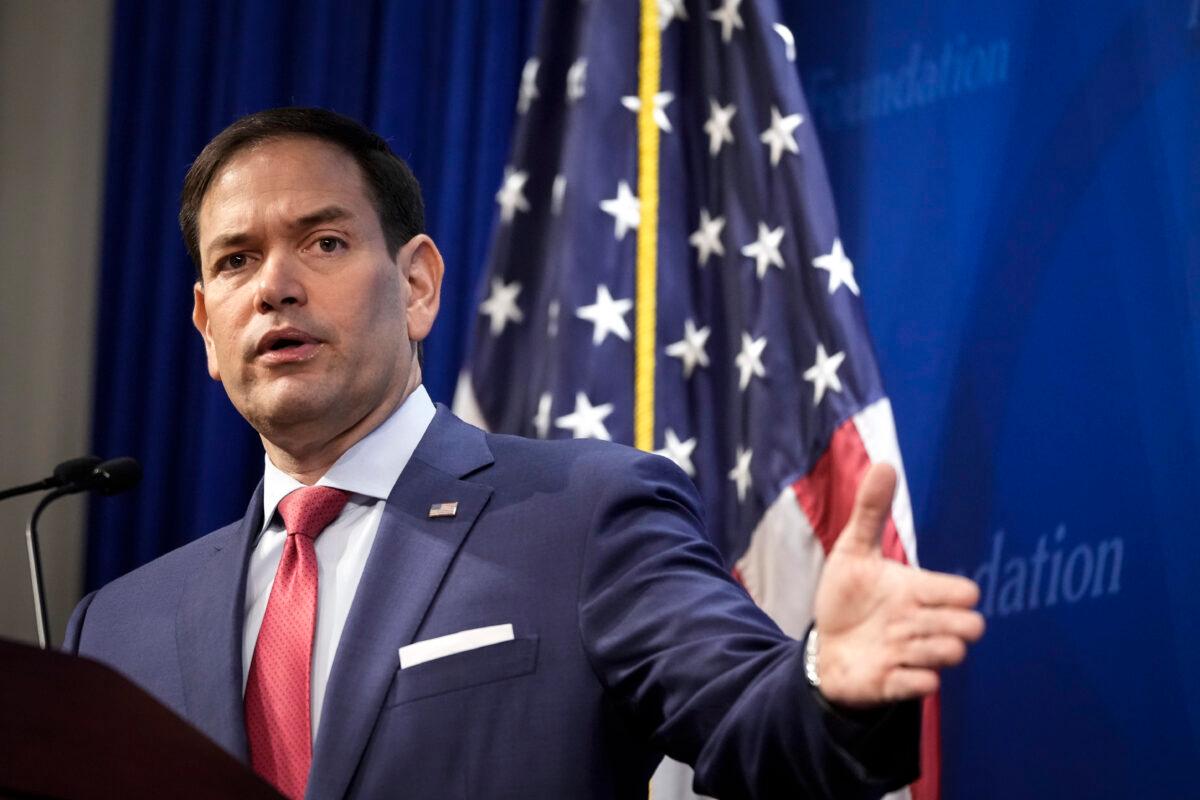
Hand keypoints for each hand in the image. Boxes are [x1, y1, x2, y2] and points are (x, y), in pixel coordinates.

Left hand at [812, 463, 984, 706]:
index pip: (967, 593)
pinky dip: (912, 678)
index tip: (920, 592)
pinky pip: (924, 686)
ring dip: (927, 648)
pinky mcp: (897, 684)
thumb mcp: (852, 551)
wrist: (825, 647)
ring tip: (896, 642)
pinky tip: (888, 668)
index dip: (953, 592)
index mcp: (918, 591)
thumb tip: (886, 463)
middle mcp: (922, 624)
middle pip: (972, 627)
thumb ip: (871, 510)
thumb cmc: (846, 597)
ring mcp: (913, 656)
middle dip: (947, 623)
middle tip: (909, 620)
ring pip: (952, 654)